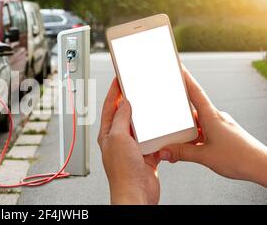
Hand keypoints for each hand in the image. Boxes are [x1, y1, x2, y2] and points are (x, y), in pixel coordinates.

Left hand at [98, 79, 160, 204]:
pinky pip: (153, 140)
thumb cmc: (123, 172)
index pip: (109, 107)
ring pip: (141, 127)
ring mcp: (133, 148)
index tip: (118, 79)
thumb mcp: (119, 138)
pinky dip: (159, 134)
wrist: (137, 194)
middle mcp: (119, 140)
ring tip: (153, 106)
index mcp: (108, 134)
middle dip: (132, 102)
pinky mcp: (146, 155)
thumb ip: (121, 120)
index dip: (113, 92)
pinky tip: (164, 129)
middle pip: (125, 115)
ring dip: (147, 118)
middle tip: (138, 88)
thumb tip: (124, 104)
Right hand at [159, 66, 266, 186]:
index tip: (178, 66)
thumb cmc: (240, 158)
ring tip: (178, 146)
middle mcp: (216, 118)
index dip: (185, 78)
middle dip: (178, 120)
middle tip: (168, 128)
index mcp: (211, 116)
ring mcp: (220, 126)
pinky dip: (195, 140)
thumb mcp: (204, 156)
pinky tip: (190, 150)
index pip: (195, 92)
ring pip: (197, 125)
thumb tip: (164, 151)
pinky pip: (204, 133)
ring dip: (187, 134)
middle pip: (191, 112)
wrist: (261, 167)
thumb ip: (181, 153)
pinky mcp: (223, 135)